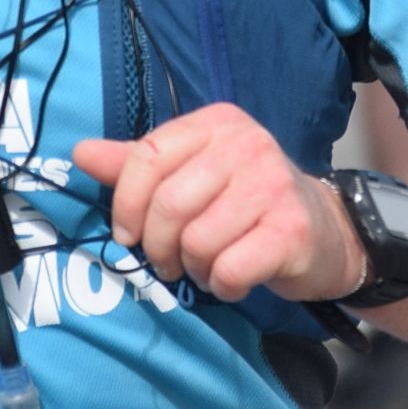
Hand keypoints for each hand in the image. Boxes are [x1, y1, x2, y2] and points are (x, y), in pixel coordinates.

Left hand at [71, 104, 362, 303]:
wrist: (326, 233)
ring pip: (197, 242)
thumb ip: (137, 165)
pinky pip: (229, 269)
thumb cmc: (246, 204)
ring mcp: (274, 185)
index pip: (146, 157)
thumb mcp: (193, 174)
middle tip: (171, 260)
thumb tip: (81, 153)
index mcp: (217, 123)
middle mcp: (248, 144)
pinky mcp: (292, 230)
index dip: (125, 204)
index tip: (128, 235)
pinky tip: (235, 278)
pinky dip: (224, 285)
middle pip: (167, 205)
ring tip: (210, 265)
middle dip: (159, 246)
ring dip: (195, 268)